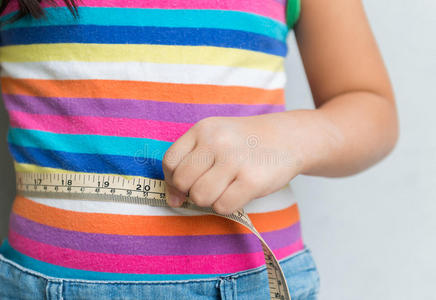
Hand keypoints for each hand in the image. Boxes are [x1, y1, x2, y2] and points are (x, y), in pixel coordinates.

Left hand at [162, 114, 303, 214]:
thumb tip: (173, 200)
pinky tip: (237, 192)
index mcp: (203, 129)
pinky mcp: (252, 180)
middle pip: (182, 181)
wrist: (288, 138)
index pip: (169, 162)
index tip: (185, 185)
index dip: (173, 179)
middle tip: (210, 185)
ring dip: (210, 199)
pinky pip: (222, 206)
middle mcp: (217, 142)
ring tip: (225, 188)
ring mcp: (235, 160)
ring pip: (200, 196)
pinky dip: (226, 206)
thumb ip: (191, 163)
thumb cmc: (246, 143)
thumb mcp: (216, 138)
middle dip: (191, 191)